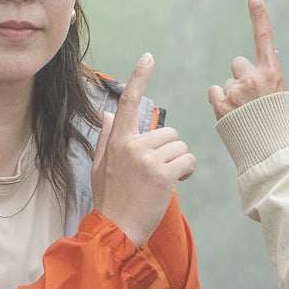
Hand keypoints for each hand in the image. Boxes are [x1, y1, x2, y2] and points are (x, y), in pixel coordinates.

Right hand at [93, 53, 195, 246]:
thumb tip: (110, 114)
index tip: (148, 57)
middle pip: (168, 132)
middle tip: (156, 172)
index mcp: (117, 141)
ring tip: (162, 181)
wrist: (115, 230)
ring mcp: (148, 159)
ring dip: (178, 163)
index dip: (139, 78)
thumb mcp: (100, 167)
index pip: (129, 103)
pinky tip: (174, 184)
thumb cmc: (109, 200)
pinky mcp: (164, 174)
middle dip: (169, 150)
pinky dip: (187, 171)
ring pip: (180, 146)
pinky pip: (188, 160)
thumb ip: (107, 138)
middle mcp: (132, 145)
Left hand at [207, 0, 287, 118]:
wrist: (273, 152)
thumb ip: (272, 74)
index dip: (259, 16)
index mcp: (272, 73)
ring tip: (243, 115)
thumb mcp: (281, 94)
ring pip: (225, 83)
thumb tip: (274, 51)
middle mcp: (253, 78)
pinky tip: (231, 116)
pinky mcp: (221, 105)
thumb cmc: (280, 124)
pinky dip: (219, 103)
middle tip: (250, 100)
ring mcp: (236, 91)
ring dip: (230, 95)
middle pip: (237, 64)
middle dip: (240, 77)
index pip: (265, 39)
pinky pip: (214, 93)